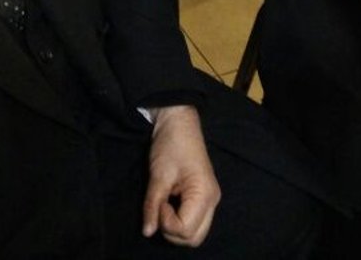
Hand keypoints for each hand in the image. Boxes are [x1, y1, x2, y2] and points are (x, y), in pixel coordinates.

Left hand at [141, 105, 220, 247]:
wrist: (179, 123)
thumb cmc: (170, 145)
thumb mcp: (158, 176)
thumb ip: (152, 206)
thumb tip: (147, 232)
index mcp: (204, 194)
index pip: (185, 230)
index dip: (166, 223)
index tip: (159, 203)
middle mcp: (213, 200)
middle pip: (194, 238)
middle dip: (173, 231)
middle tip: (161, 208)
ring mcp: (211, 199)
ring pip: (195, 233)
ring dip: (177, 228)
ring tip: (166, 204)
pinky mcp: (205, 197)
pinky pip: (195, 221)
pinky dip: (181, 221)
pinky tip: (172, 203)